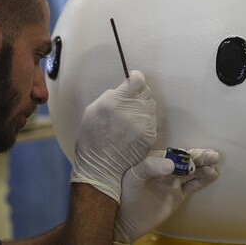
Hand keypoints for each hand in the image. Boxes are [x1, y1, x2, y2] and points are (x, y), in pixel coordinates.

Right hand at [70, 70, 156, 202]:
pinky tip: (134, 129)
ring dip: (143, 108)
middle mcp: (131, 112)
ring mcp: (142, 125)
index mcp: (114, 103)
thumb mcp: (93, 110)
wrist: (100, 167)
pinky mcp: (149, 136)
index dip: (136, 78)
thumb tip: (126, 87)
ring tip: (130, 119)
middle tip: (129, 104)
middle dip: (139, 95)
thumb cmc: (92, 138)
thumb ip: (112, 96)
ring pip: (151, 106)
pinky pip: (153, 120)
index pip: (137, 82)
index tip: (133, 80)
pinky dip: (146, 121)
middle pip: (146, 92)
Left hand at [114, 148, 219, 243]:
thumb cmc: (125, 193)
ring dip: (203, 168)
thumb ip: (150, 167)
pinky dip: (202, 180)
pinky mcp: (177, 195)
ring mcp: (172, 182)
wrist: (125, 219)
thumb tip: (172, 164)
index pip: (173, 154)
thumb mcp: (134, 176)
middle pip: (186, 161)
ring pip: (191, 172)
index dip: (186, 153)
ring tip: (213, 167)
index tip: (194, 156)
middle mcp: (165, 169)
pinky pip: (192, 186)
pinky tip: (211, 175)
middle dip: (199, 157)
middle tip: (214, 155)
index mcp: (154, 161)